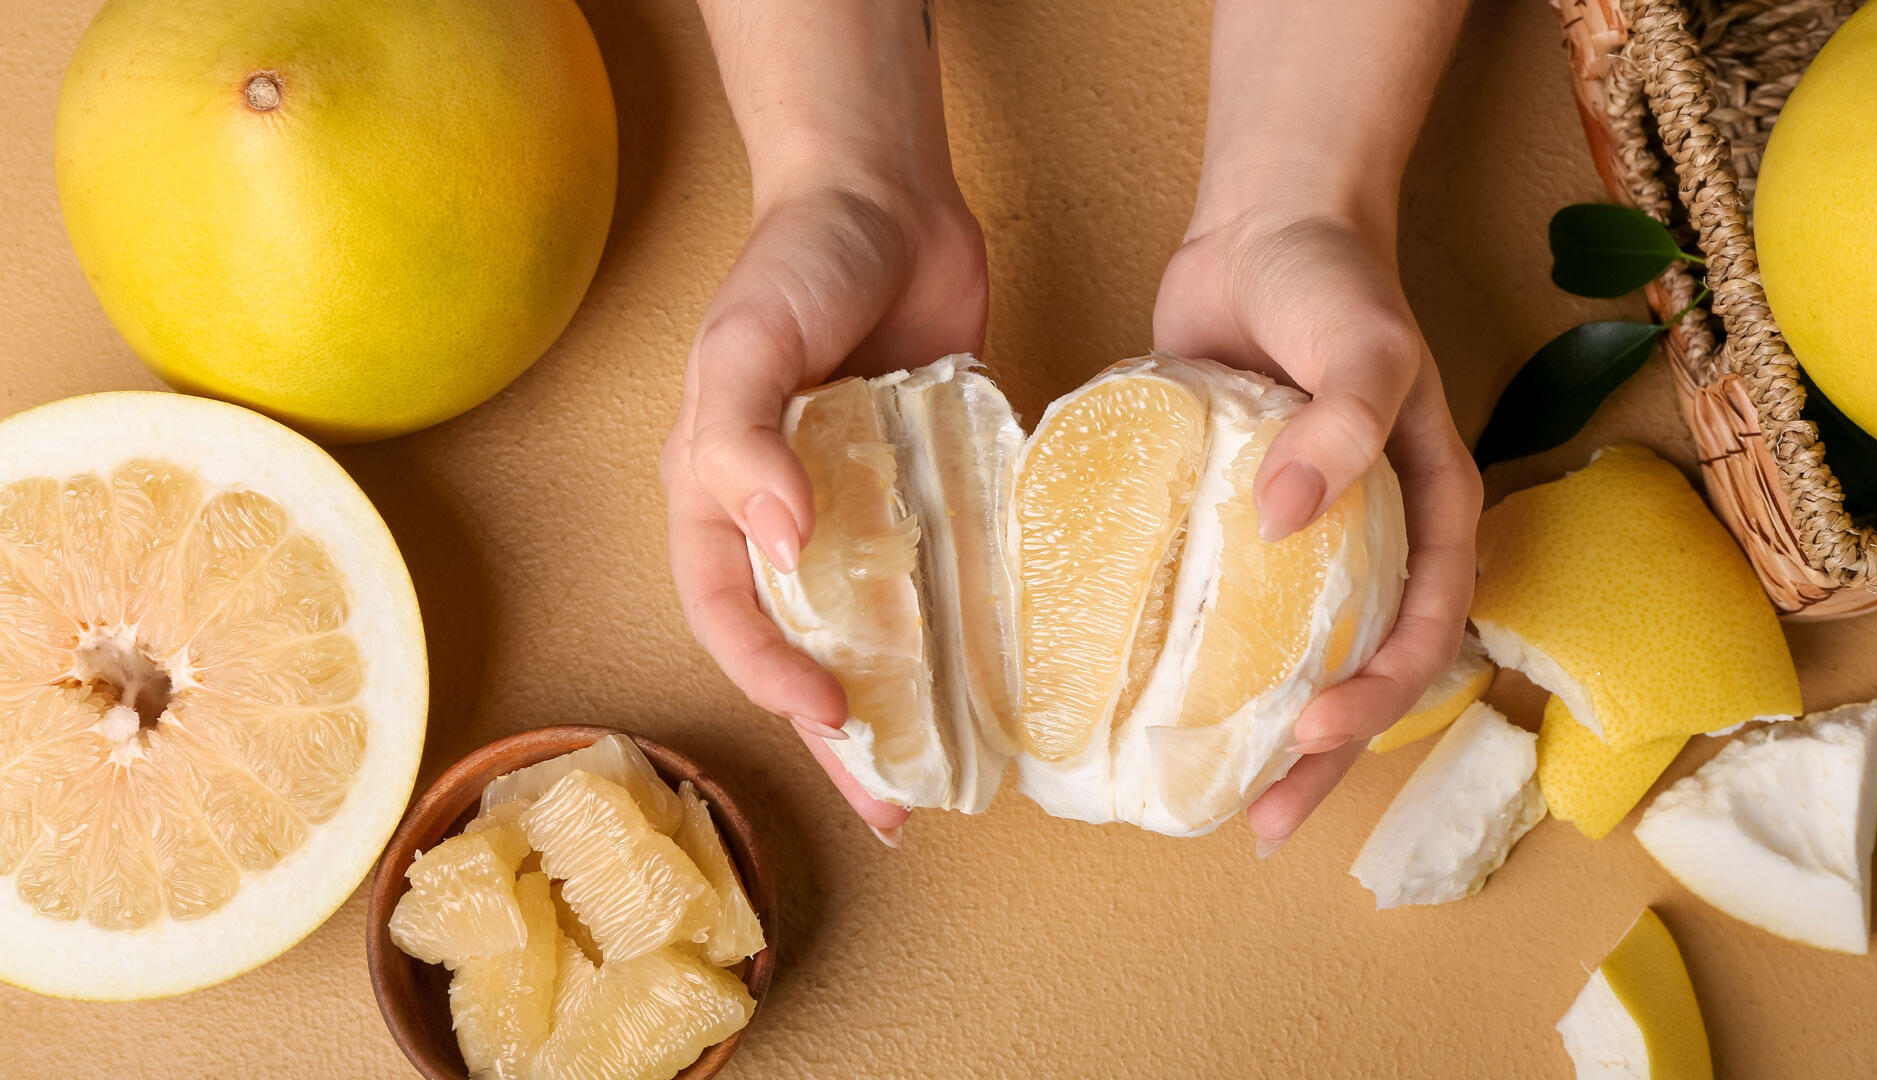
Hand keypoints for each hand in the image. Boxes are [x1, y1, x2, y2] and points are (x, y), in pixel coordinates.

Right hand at [661, 175, 987, 841]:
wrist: (884, 197)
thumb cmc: (793, 265)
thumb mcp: (742, 344)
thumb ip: (741, 439)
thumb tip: (775, 539)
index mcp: (719, 498)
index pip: (729, 616)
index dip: (770, 677)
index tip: (831, 716)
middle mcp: (787, 519)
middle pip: (804, 649)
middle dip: (840, 736)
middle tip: (892, 807)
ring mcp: (862, 507)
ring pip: (876, 629)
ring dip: (903, 704)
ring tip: (942, 776)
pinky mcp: (932, 486)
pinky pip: (943, 572)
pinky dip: (963, 627)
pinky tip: (1000, 676)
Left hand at [1153, 208, 1480, 853]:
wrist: (1261, 228)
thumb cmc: (1332, 284)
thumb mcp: (1363, 346)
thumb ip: (1343, 425)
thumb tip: (1288, 522)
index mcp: (1424, 515)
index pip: (1423, 631)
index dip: (1382, 695)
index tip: (1316, 729)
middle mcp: (1365, 541)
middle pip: (1359, 672)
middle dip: (1323, 755)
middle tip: (1266, 820)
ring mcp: (1295, 538)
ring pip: (1286, 656)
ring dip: (1261, 730)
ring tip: (1218, 799)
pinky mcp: (1225, 518)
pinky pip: (1217, 601)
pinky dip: (1196, 654)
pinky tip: (1147, 697)